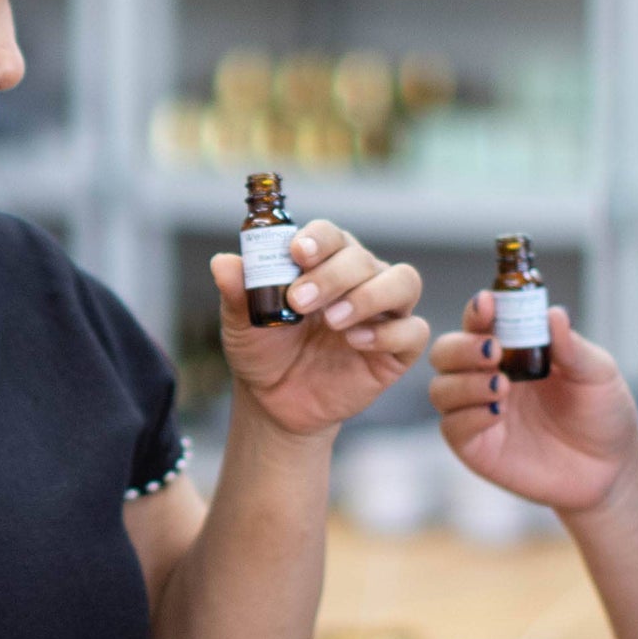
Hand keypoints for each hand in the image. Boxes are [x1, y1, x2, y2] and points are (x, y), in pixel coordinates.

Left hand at [213, 220, 427, 438]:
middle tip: (299, 302)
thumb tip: (223, 263)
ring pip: (403, 282)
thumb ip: (238, 293)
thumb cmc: (263, 351)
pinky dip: (388, 333)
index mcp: (324, 262)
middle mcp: (360, 279)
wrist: (275, 402)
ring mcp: (383, 312)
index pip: (331, 235)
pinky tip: (356, 343)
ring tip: (334, 320)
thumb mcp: (241, 324)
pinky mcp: (398, 349)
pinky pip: (413, 330)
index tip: (296, 253)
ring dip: (369, 296)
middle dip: (333, 276)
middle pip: (363, 259)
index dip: (318, 239)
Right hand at [428, 295, 637, 512]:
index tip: (487, 304)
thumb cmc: (602, 412)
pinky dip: (467, 416)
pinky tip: (496, 414)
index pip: (480, 322)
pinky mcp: (478, 448)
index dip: (477, 310)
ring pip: (441, 389)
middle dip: (461, 347)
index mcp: (513, 350)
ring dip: (464, 383)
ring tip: (502, 386)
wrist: (611, 467)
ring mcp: (479, 412)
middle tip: (493, 351)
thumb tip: (553, 313)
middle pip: (445, 352)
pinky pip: (452, 427)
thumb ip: (571, 347)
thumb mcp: (597, 373)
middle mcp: (487, 376)